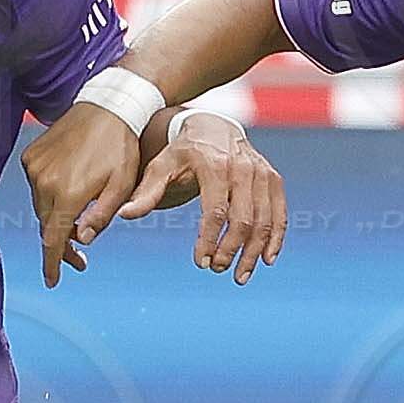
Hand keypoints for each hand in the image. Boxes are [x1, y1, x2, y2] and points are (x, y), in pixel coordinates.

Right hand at [21, 100, 140, 284]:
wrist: (106, 108)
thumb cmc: (120, 148)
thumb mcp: (120, 186)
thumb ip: (99, 217)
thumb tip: (80, 239)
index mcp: (68, 194)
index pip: (54, 240)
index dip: (52, 263)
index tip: (52, 281)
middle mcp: (44, 183)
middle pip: (47, 225)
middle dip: (62, 241)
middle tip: (80, 254)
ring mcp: (35, 168)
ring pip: (42, 206)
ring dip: (57, 216)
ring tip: (79, 214)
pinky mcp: (31, 156)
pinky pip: (37, 185)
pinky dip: (50, 193)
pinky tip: (69, 186)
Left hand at [117, 111, 285, 281]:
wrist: (213, 126)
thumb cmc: (183, 151)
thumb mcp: (161, 166)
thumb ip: (146, 192)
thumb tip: (123, 215)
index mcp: (214, 165)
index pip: (215, 211)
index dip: (209, 241)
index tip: (201, 263)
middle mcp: (243, 168)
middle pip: (243, 220)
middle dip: (231, 250)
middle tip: (217, 269)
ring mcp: (262, 174)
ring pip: (264, 221)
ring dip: (254, 252)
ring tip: (239, 276)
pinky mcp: (273, 180)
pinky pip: (280, 214)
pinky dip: (276, 239)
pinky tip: (267, 260)